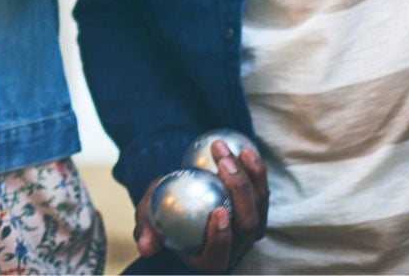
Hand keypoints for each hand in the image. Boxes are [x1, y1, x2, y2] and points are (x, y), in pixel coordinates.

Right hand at [133, 141, 269, 270]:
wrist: (184, 198)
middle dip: (239, 191)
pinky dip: (256, 170)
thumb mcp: (148, 219)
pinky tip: (245, 149)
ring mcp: (251, 228)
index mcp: (210, 260)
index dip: (221, 237)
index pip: (219, 254)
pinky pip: (262, 189)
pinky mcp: (259, 208)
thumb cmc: (163, 214)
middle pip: (247, 224)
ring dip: (250, 175)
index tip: (217, 210)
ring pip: (259, 204)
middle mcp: (236, 247)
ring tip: (236, 152)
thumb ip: (146, 231)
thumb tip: (146, 246)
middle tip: (223, 163)